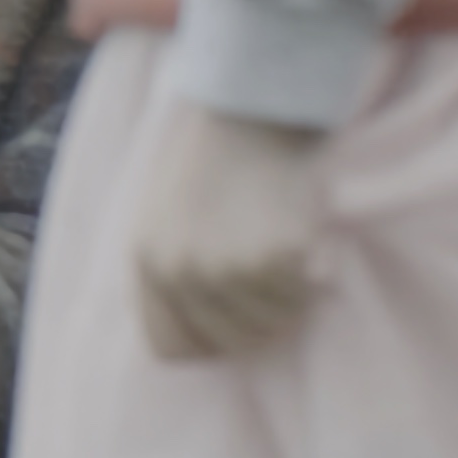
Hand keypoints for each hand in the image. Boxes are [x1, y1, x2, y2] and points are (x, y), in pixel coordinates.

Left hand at [129, 100, 332, 363]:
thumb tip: (196, 336)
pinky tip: (310, 249)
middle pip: (229, 343)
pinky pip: (301, 297)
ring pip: (271, 324)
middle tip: (279, 294)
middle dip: (259, 326)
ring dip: (289, 303)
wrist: (250, 109)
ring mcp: (227, 269)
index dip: (207, 343)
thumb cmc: (211, 159)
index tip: (234, 325)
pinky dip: (312, 281)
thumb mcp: (162, 217)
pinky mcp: (274, 258)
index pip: (171, 348)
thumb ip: (169, 272)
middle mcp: (180, 273)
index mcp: (146, 263)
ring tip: (292, 264)